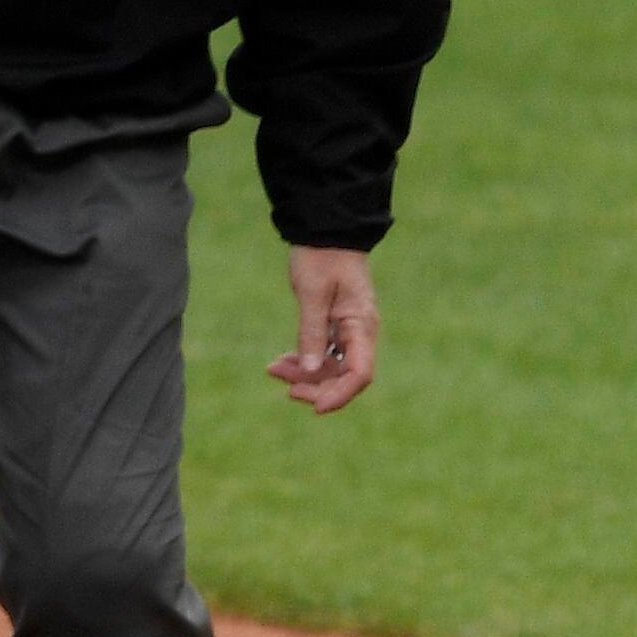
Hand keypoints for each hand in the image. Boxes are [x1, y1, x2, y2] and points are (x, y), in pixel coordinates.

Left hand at [267, 245, 379, 412]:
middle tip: (285, 387)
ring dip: (305, 375)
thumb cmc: (321, 255)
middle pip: (345, 377)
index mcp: (362, 325)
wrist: (325, 229)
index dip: (339, 395)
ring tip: (274, 369)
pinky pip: (324, 354)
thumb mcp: (312, 293)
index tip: (315, 406)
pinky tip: (282, 361)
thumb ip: (311, 332)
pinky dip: (304, 360)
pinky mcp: (336, 327)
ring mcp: (349, 332)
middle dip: (316, 387)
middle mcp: (360, 333)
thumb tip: (311, 371)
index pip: (359, 373)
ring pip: (331, 368)